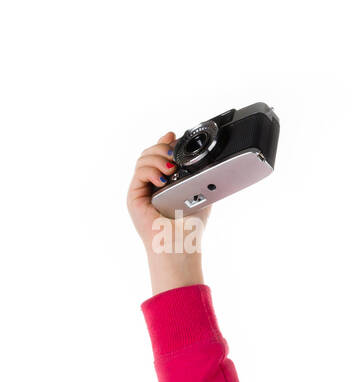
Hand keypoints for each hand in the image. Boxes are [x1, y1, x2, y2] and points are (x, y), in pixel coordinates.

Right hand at [126, 131, 211, 254]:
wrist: (182, 245)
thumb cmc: (191, 227)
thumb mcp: (200, 194)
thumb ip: (200, 177)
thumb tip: (209, 162)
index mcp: (164, 183)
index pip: (159, 157)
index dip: (164, 144)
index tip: (173, 136)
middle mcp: (150, 185)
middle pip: (149, 154)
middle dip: (162, 149)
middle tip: (175, 155)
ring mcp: (140, 190)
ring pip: (142, 160)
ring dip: (157, 158)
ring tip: (172, 168)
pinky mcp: (133, 197)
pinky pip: (138, 173)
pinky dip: (150, 171)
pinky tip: (162, 180)